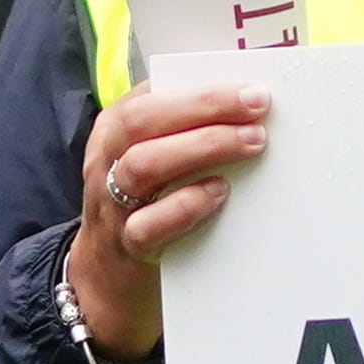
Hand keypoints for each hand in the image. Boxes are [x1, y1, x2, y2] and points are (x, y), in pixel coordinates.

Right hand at [64, 77, 271, 363]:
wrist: (107, 278)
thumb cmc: (145, 204)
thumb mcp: (151, 158)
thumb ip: (181, 131)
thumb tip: (245, 105)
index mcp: (113, 131)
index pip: (149, 94)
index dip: (199, 87)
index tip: (248, 85)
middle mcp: (107, 162)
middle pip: (143, 121)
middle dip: (203, 106)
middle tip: (256, 106)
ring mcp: (112, 204)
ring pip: (144, 165)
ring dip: (202, 148)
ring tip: (251, 142)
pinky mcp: (128, 246)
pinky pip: (148, 224)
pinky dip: (186, 205)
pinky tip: (219, 193)